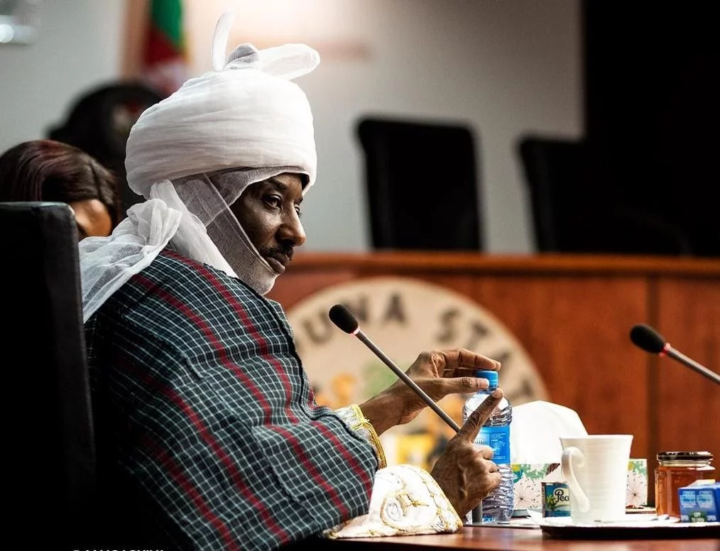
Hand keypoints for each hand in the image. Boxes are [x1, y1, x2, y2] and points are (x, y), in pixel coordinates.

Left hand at [359, 348, 499, 434]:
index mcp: (433, 357)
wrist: (394, 407)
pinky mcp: (434, 387)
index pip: (461, 354)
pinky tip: (476, 389)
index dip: (479, 359)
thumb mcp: (439, 388)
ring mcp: (434, 375)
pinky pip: (454, 383)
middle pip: (461, 363)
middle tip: (495, 375)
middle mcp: (434, 363)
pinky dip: (465, 386)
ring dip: (473, 378)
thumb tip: (483, 383)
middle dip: (478, 368)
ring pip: (458, 374)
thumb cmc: (411, 394)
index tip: (494, 366)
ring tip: (488, 383)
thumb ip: (462, 385)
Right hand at [430, 388, 503, 516]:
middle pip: (488, 451)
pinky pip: (497, 478)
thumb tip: (482, 453)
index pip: (475, 419)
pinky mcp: (488, 480)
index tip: (498, 392)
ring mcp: (480, 465)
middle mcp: (471, 451)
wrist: (439, 503)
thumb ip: (464, 451)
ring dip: (485, 474)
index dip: (488, 404)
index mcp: (458, 443)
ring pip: (492, 466)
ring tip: (470, 483)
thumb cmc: (441, 481)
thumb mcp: (448, 459)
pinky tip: (477, 489)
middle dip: (482, 461)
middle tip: (468, 473)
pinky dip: (490, 485)